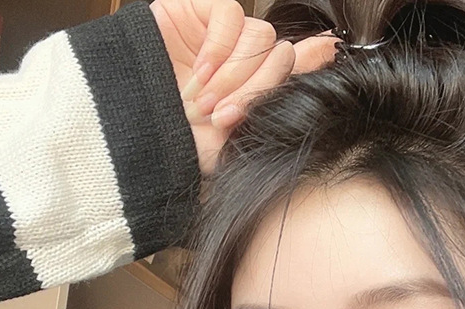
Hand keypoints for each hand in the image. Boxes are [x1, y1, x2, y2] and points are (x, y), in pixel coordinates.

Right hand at [149, 0, 336, 173]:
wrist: (136, 133)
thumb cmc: (185, 139)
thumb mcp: (241, 132)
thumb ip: (283, 92)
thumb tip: (328, 53)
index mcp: (257, 86)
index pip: (294, 61)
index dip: (311, 58)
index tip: (325, 55)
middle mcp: (243, 59)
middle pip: (280, 55)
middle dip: (256, 90)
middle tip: (224, 116)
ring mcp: (220, 35)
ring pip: (259, 38)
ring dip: (234, 76)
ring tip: (205, 103)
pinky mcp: (196, 12)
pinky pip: (230, 16)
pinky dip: (220, 49)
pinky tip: (199, 74)